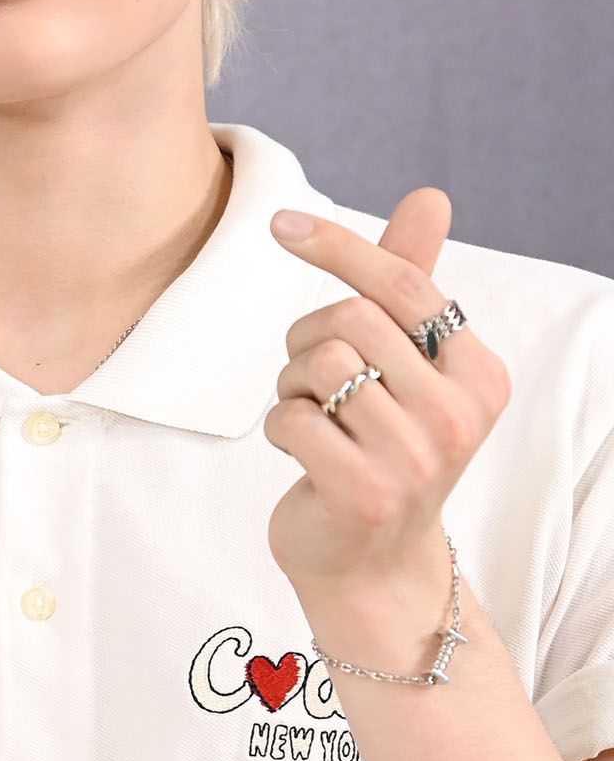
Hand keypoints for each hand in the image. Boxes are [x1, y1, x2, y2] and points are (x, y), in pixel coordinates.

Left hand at [263, 187, 511, 605]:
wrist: (372, 565)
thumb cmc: (384, 445)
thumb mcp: (406, 363)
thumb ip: (411, 280)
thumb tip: (431, 195)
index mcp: (479, 374)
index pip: (404, 282)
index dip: (337, 245)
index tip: (279, 222)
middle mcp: (459, 416)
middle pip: (351, 318)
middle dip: (308, 338)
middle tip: (312, 381)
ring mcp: (416, 459)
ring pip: (318, 365)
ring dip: (292, 385)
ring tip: (314, 418)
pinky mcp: (364, 492)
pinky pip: (290, 417)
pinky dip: (279, 426)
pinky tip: (302, 454)